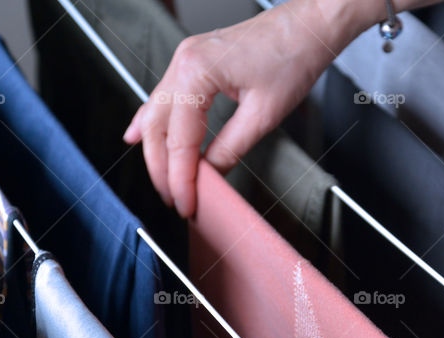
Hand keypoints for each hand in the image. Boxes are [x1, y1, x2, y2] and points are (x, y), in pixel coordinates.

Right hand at [123, 1, 339, 216]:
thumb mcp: (263, 116)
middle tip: (175, 200)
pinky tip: (138, 137)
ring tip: (166, 183)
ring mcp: (184, 60)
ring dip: (158, 152)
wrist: (306, 27)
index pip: (179, 140)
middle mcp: (183, 62)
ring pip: (156, 115)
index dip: (180, 178)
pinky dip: (152, 122)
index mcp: (196, 71)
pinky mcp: (192, 64)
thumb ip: (230, 149)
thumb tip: (211, 177)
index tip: (186, 204)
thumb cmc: (291, 57)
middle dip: (163, 170)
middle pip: (157, 129)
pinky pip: (163, 98)